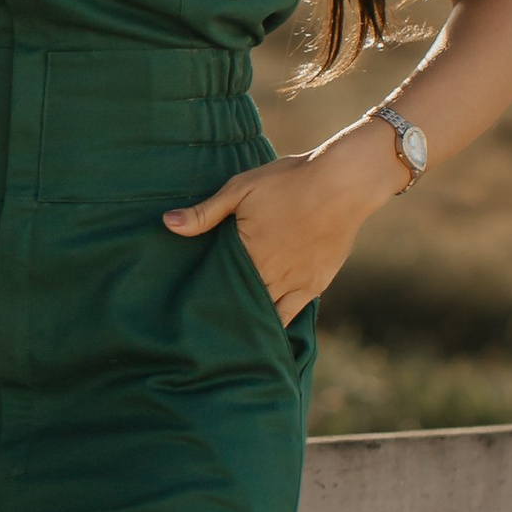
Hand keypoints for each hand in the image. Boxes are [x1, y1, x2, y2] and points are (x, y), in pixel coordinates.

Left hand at [162, 126, 403, 324]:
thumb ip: (205, 212)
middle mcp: (271, 274)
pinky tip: (262, 329)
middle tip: (201, 326)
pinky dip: (275, 323)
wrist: (343, 183)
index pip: (217, 285)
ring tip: (227, 331)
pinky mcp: (315, 285)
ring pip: (264, 314)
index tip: (186, 306)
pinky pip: (291, 314)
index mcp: (249, 252)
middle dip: (222, 313)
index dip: (202, 296)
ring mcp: (295, 283)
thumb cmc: (290, 181)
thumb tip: (168, 223)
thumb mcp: (242, 188)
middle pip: (239, 304)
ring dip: (247, 320)